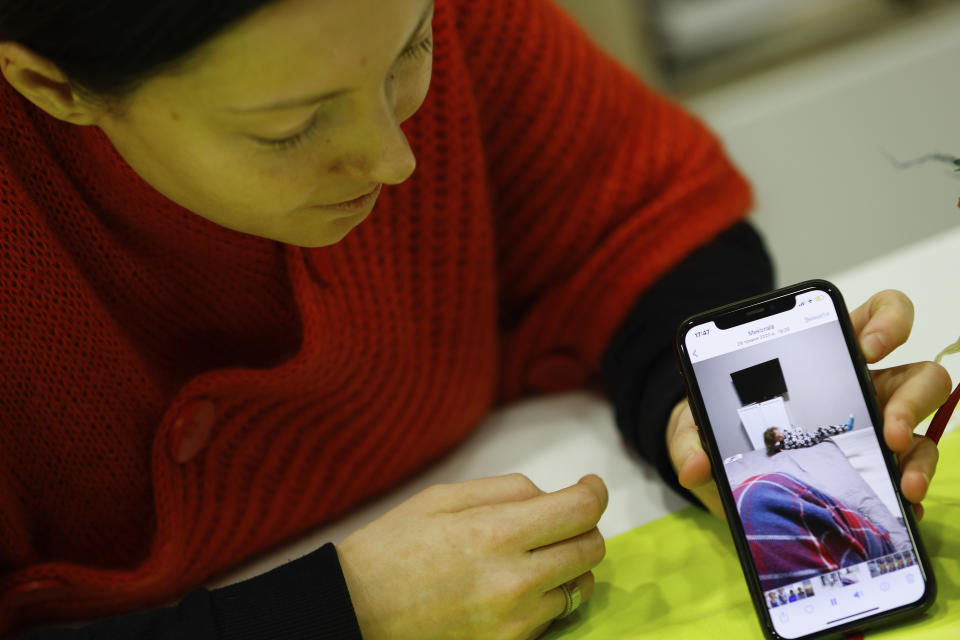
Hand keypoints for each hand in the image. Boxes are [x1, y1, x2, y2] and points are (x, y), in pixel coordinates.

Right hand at [337, 474, 607, 639]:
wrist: (353, 612)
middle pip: (590, 549)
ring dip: (563, 568)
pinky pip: (552, 620)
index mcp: (494, 532)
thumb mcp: (443, 497)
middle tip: (556, 522)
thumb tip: (553, 495)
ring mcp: (513, 623)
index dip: (594, 492)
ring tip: (526, 560)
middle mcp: (513, 582)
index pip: (580, 510)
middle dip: (582, 528)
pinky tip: (510, 591)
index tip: (588, 487)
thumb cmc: (392, 548)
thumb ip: (508, 490)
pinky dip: (543, 600)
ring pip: (576, 587)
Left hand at [666, 289, 951, 520]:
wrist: (719, 472)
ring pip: (923, 425)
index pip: (874, 316)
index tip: (868, 345)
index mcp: (824, 357)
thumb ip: (690, 438)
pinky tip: (902, 505)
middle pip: (917, 374)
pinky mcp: (874, 469)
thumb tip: (693, 466)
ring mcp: (873, 429)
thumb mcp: (697, 426)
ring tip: (902, 479)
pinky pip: (910, 472)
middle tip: (889, 426)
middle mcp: (861, 387)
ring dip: (920, 452)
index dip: (885, 320)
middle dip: (913, 396)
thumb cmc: (720, 430)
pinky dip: (911, 488)